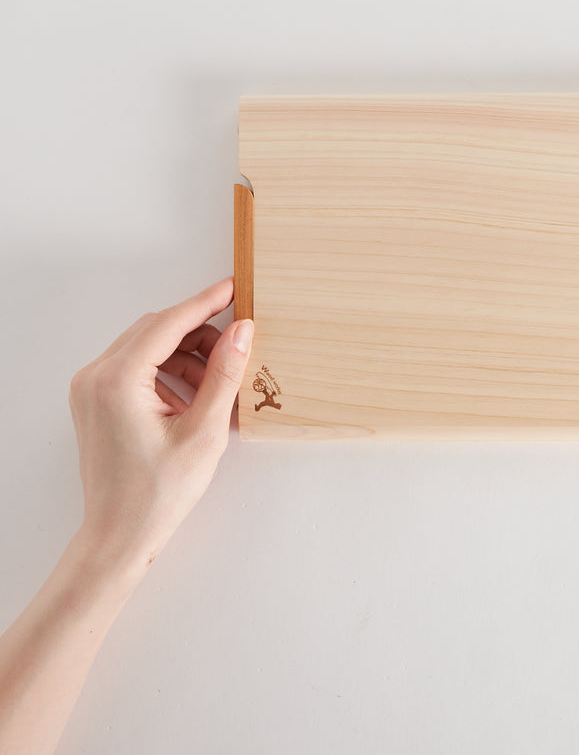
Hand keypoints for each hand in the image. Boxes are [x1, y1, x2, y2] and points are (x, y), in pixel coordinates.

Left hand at [68, 278, 253, 576]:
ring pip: (147, 347)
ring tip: (219, 382)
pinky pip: (137, 368)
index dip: (206, 302)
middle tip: (237, 344)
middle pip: (156, 330)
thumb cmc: (157, 493)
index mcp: (117, 380)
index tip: (234, 288)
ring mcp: (90, 389)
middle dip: (199, 332)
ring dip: (186, 354)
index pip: (168, 323)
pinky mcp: (96, 402)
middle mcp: (95, 377)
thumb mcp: (204, 431)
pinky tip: (195, 396)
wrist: (119, 536)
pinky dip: (169, 372)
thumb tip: (242, 331)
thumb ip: (224, 374)